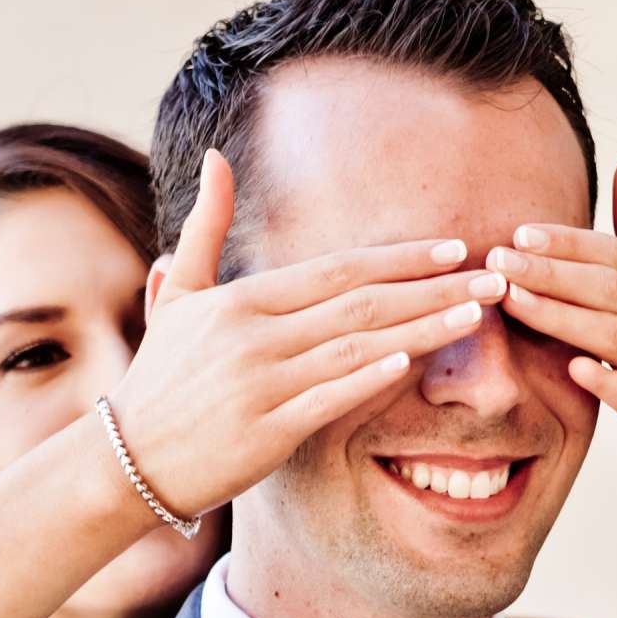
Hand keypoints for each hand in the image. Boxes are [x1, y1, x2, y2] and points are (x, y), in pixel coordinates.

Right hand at [111, 149, 505, 516]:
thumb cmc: (160, 380)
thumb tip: (219, 157)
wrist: (125, 460)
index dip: (399, 257)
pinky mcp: (264, 431)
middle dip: (432, 286)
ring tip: (476, 313)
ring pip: (356, 346)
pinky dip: (371, 377)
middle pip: (359, 301)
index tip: (453, 248)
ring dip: (422, 326)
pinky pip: (328, 398)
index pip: (336, 269)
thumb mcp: (178, 295)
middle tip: (491, 275)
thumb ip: (205, 227)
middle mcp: (254, 334)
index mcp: (241, 300)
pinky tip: (413, 361)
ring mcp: (260, 382)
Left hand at [490, 154, 616, 517]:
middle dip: (553, 271)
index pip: (614, 254)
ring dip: (563, 316)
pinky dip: (604, 381)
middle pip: (611, 287)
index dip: (568, 242)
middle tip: (498, 261)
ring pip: (615, 335)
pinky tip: (571, 370)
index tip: (518, 232)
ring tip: (515, 303)